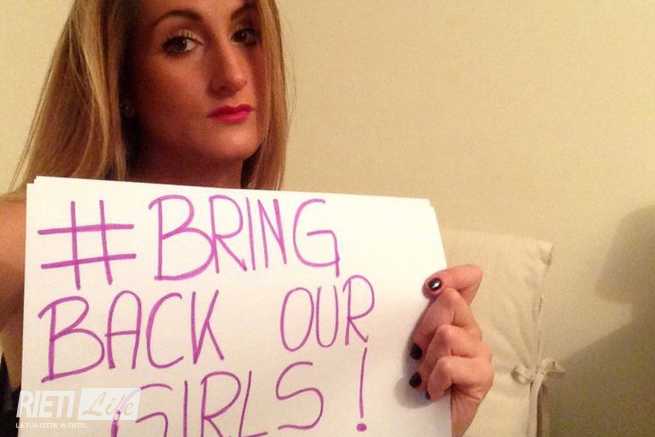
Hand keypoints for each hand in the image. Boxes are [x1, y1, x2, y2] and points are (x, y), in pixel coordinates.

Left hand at [410, 265, 493, 436]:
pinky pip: (449, 364)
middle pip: (450, 301)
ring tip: (423, 376)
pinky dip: (434, 378)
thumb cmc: (415, 381)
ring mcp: (479, 351)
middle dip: (424, 326)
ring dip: (426, 359)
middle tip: (416, 352)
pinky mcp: (482, 375)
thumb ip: (417, 317)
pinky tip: (432, 390)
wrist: (421, 421)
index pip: (467, 281)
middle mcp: (470, 329)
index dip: (453, 275)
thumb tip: (422, 292)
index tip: (430, 285)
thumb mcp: (412, 343)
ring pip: (446, 334)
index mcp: (454, 317)